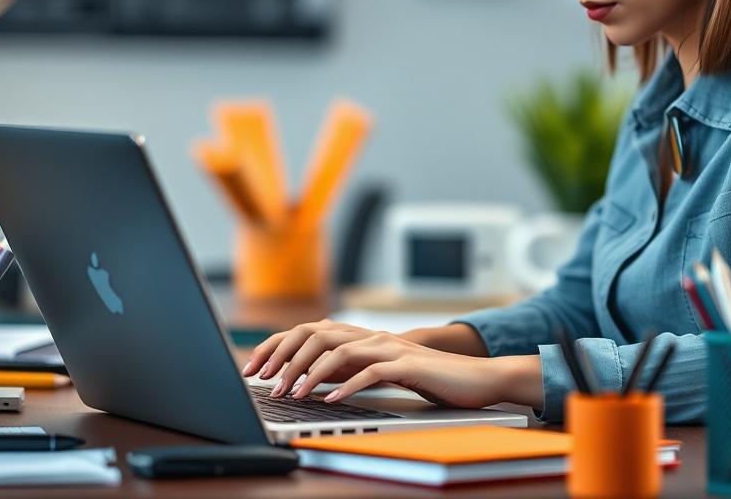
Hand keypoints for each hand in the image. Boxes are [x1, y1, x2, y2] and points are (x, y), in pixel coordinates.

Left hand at [241, 319, 513, 408]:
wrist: (475, 377)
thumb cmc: (427, 377)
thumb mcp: (381, 370)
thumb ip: (351, 367)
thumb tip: (312, 376)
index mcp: (362, 336)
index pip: (310, 331)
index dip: (279, 345)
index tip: (256, 367)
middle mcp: (371, 336)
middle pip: (316, 334)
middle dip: (286, 356)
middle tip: (267, 381)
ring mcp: (389, 348)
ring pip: (339, 351)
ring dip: (311, 373)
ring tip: (293, 393)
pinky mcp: (407, 365)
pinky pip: (370, 372)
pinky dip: (347, 385)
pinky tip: (330, 399)